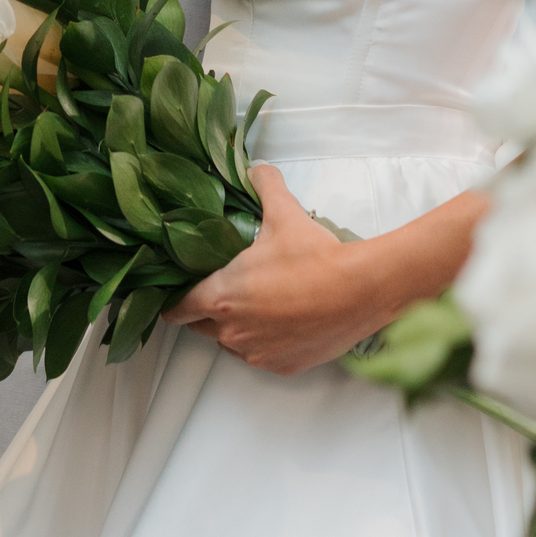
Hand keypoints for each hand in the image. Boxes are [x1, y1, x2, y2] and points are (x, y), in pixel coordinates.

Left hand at [162, 164, 378, 374]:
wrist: (359, 291)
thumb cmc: (314, 255)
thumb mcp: (285, 212)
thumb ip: (264, 185)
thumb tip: (255, 169)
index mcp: (222, 296)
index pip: (180, 308)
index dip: (176, 299)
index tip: (179, 290)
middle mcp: (233, 331)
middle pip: (203, 327)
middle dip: (208, 309)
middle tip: (226, 286)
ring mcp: (258, 353)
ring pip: (233, 342)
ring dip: (238, 325)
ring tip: (259, 300)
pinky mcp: (283, 366)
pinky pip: (262, 354)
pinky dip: (266, 340)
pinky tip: (283, 319)